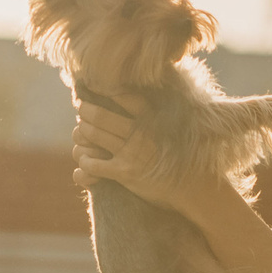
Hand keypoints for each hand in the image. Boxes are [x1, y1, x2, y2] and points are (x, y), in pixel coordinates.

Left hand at [70, 100, 199, 210]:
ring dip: (82, 132)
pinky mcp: (124, 172)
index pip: (123, 95)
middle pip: (100, 115)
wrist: (190, 185)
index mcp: (151, 117)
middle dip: (86, 110)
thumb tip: (141, 93)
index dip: (105, 90)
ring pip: (93, 135)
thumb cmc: (179, 153)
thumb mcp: (172, 126)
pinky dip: (84, 161)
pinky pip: (93, 164)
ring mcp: (131, 152)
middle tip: (82, 108)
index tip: (95, 87)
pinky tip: (85, 161)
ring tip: (81, 131)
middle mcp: (140, 132)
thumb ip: (155, 112)